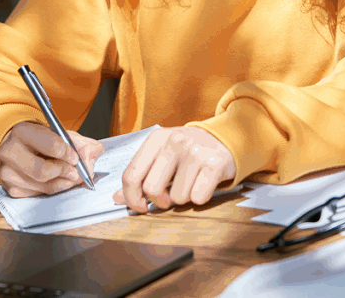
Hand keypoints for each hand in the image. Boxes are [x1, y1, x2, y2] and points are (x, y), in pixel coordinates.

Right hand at [0, 122, 103, 197]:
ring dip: (62, 183)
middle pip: (42, 171)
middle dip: (64, 172)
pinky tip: (56, 180)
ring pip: (42, 185)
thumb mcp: (61, 133)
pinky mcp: (11, 188)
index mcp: (23, 131)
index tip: (75, 157)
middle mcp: (10, 151)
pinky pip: (38, 194)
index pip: (51, 145)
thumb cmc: (41, 140)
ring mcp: (7, 172)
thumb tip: (89, 161)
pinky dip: (53, 189)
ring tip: (69, 176)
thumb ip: (81, 143)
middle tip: (75, 172)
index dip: (68, 154)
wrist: (18, 145)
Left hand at [112, 126, 234, 212]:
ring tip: (191, 183)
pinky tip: (204, 184)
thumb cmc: (190, 150)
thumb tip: (117, 199)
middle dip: (159, 201)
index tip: (141, 206)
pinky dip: (200, 197)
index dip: (132, 197)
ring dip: (183, 197)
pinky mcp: (214, 164)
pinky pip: (198, 197)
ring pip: (177, 197)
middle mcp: (174, 142)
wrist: (227, 138)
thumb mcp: (163, 155)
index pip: (131, 175)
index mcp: (156, 139)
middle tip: (168, 197)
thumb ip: (141, 175)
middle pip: (151, 189)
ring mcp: (194, 152)